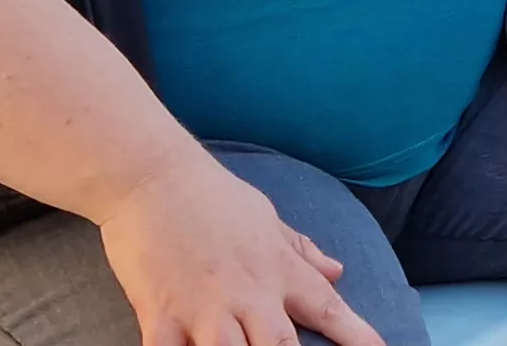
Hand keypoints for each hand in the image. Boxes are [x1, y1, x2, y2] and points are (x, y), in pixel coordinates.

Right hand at [95, 156, 382, 345]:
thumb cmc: (210, 196)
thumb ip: (302, 250)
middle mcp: (247, 293)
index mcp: (278, 269)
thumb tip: (338, 271)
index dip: (358, 336)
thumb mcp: (267, 217)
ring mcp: (203, 308)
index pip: (328, 308)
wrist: (149, 176)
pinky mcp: (160, 315)